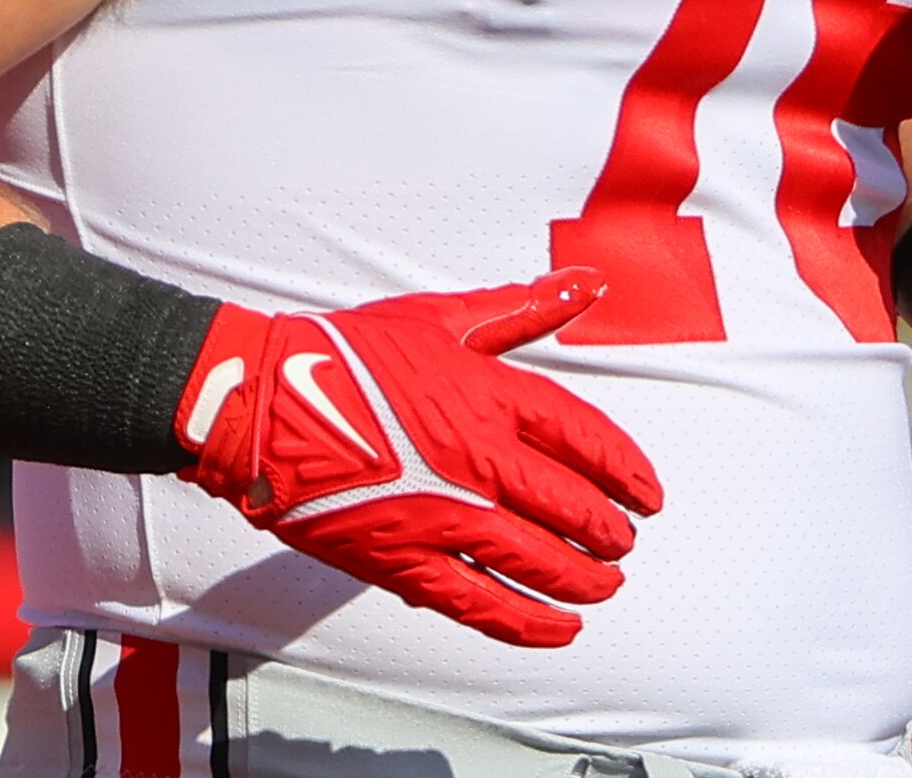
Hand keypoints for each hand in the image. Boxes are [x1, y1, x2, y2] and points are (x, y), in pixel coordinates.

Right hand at [177, 270, 662, 647]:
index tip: (649, 493)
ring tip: (604, 585)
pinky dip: (527, 622)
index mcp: (487, 394)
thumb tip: (589, 283)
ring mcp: (440, 513)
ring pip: (535, 560)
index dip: (625, 470)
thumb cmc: (349, 353)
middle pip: (569, 505)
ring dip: (581, 578)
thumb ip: (521, 308)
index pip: (582, 436)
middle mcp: (474, 457)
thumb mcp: (441, 317)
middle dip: (609, 532)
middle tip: (626, 544)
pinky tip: (560, 628)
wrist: (262, 404)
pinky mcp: (403, 559)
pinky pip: (479, 602)